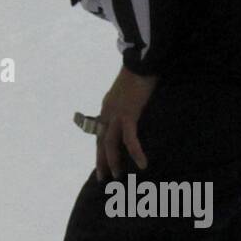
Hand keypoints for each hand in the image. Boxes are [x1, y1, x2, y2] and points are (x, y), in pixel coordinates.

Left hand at [95, 65, 156, 180]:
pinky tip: (142, 164)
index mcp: (107, 107)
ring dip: (112, 161)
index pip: (100, 132)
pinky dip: (135, 152)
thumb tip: (132, 111)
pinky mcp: (128, 115)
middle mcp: (107, 112)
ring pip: (110, 144)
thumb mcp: (127, 91)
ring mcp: (116, 114)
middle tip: (103, 178)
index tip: (100, 163)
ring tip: (117, 175)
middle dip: (101, 161)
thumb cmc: (139, 73)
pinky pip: (130, 139)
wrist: (142, 61)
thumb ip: (126, 103)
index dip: (99, 149)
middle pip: (100, 141)